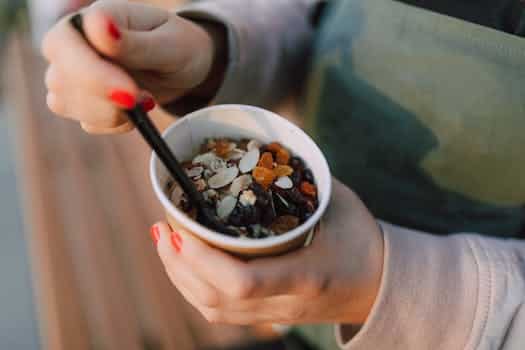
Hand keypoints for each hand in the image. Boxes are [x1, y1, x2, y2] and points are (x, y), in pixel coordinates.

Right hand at [42, 0, 225, 133]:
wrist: (183, 67)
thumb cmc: (178, 46)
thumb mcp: (168, 43)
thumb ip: (135, 42)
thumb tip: (98, 24)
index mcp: (87, 19)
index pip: (65, 46)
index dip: (94, 75)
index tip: (130, 94)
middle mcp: (70, 45)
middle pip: (61, 81)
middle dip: (106, 100)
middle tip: (147, 100)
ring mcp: (70, 75)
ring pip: (68, 106)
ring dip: (112, 114)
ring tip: (146, 98)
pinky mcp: (79, 101)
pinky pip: (88, 123)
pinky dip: (116, 124)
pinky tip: (137, 110)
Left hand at [151, 178, 383, 324]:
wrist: (382, 288)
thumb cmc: (363, 241)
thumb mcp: (338, 203)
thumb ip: (300, 180)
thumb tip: (263, 150)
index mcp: (305, 276)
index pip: (240, 282)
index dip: (199, 260)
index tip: (178, 228)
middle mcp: (286, 303)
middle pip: (214, 300)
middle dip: (177, 264)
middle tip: (162, 227)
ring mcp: (276, 316)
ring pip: (212, 309)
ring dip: (180, 276)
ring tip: (166, 241)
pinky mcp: (270, 317)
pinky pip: (221, 311)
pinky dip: (195, 287)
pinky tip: (187, 262)